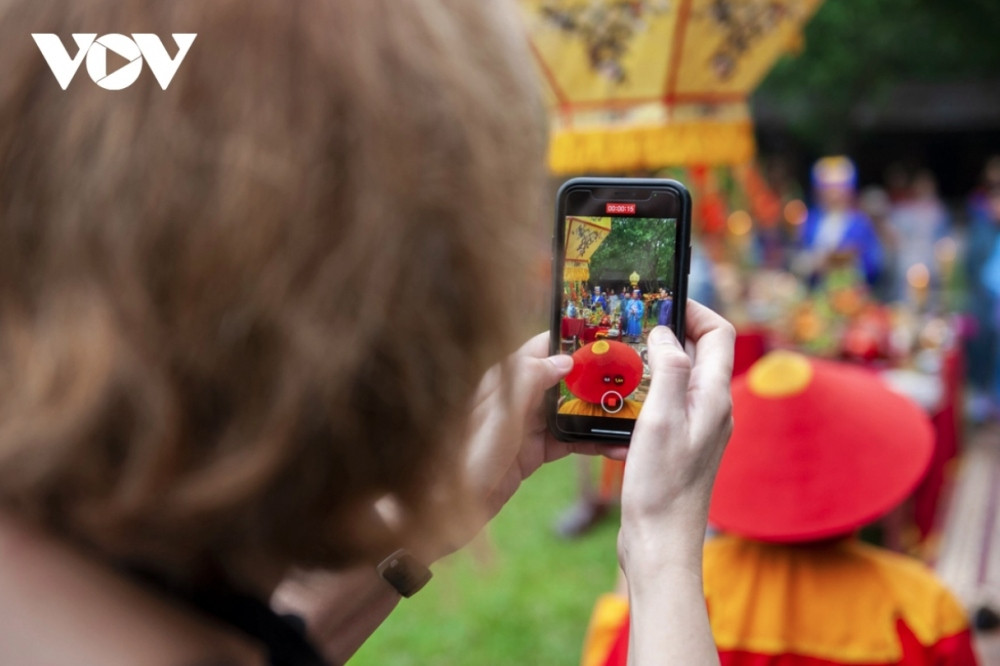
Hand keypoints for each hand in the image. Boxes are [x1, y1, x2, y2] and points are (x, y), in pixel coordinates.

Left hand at [462, 333, 625, 529]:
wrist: (444, 510)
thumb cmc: (466, 458)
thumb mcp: (500, 413)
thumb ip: (529, 380)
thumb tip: (564, 359)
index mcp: (503, 378)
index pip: (542, 347)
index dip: (572, 339)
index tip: (606, 335)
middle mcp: (516, 397)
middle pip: (563, 377)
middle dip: (595, 376)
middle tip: (632, 376)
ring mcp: (525, 424)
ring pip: (570, 410)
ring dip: (598, 412)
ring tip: (631, 414)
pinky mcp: (532, 452)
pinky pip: (568, 440)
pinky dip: (592, 443)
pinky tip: (615, 447)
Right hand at [618, 300, 734, 574]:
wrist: (660, 544)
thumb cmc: (662, 487)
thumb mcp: (662, 420)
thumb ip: (669, 370)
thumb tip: (666, 332)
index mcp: (714, 398)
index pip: (718, 333)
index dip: (694, 309)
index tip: (662, 300)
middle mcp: (712, 409)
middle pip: (700, 351)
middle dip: (669, 331)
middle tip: (632, 324)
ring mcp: (697, 428)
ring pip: (680, 377)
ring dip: (654, 361)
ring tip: (621, 356)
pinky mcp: (679, 445)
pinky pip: (667, 402)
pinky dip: (646, 390)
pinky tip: (619, 400)